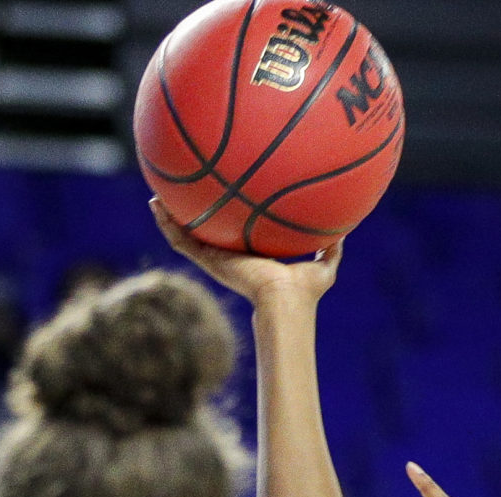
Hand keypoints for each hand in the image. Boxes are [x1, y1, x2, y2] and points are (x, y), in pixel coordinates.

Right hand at [149, 199, 339, 305]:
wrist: (285, 300)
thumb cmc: (305, 290)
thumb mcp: (324, 265)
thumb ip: (332, 249)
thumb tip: (346, 231)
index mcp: (255, 256)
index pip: (238, 234)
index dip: (229, 219)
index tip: (224, 199)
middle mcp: (232, 256)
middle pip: (208, 232)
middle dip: (196, 214)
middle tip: (184, 193)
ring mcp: (217, 258)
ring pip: (187, 235)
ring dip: (171, 216)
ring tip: (157, 195)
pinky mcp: (208, 260)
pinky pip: (181, 240)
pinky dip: (166, 224)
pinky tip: (155, 205)